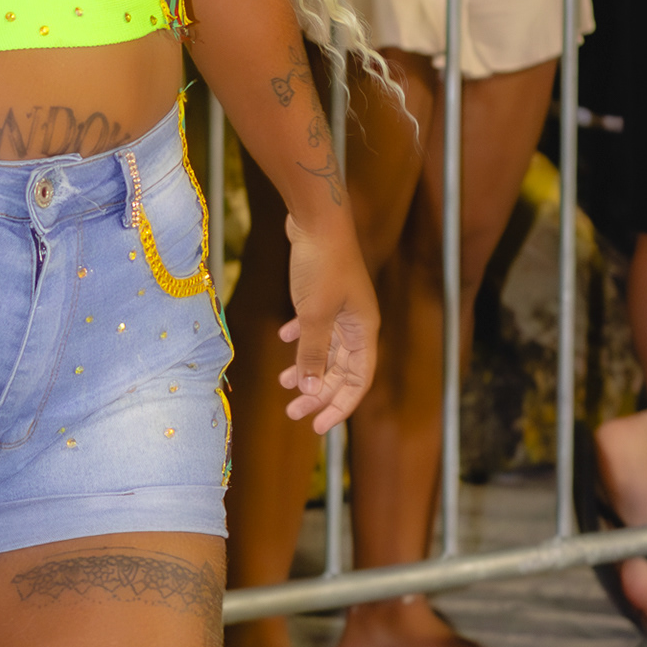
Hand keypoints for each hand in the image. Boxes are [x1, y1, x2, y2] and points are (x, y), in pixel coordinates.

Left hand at [279, 215, 378, 432]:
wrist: (316, 219)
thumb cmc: (321, 265)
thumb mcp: (314, 316)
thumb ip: (313, 355)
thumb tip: (312, 392)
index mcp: (363, 331)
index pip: (359, 380)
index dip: (341, 406)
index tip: (319, 427)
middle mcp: (357, 323)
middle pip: (341, 369)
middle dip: (319, 393)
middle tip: (293, 412)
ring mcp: (340, 308)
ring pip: (326, 349)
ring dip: (307, 369)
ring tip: (284, 384)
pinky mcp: (323, 293)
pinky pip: (314, 326)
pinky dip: (300, 338)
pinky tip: (283, 339)